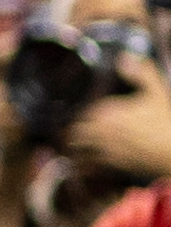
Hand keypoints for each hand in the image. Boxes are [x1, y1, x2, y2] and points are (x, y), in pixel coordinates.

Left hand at [68, 60, 170, 181]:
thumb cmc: (165, 123)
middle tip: (66, 135)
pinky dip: (79, 167)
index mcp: (105, 111)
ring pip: (74, 151)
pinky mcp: (109, 169)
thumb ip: (141, 74)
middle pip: (70, 132)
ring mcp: (103, 151)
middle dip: (67, 134)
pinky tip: (81, 166)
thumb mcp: (155, 94)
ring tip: (70, 150)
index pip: (76, 113)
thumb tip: (125, 57)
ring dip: (70, 150)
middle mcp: (99, 131)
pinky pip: (84, 169)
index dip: (72, 117)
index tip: (70, 119)